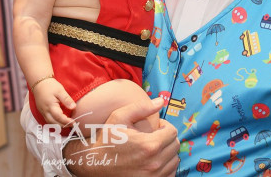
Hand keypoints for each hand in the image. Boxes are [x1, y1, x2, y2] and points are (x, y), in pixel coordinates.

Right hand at [34, 77, 75, 126]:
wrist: (39, 83)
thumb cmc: (50, 86)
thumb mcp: (60, 91)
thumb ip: (67, 100)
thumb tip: (73, 107)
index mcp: (50, 106)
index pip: (59, 117)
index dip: (67, 121)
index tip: (74, 123)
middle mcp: (45, 111)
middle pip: (54, 123)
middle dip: (63, 125)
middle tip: (72, 124)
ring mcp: (42, 112)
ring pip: (50, 123)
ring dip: (59, 125)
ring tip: (67, 123)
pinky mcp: (41, 111)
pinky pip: (48, 120)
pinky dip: (54, 122)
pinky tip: (60, 120)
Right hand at [64, 97, 179, 175]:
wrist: (95, 164)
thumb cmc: (107, 140)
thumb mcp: (119, 117)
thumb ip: (141, 107)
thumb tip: (161, 101)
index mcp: (149, 145)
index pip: (172, 132)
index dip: (165, 126)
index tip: (156, 126)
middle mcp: (155, 163)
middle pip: (175, 146)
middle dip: (167, 137)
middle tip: (154, 136)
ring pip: (174, 160)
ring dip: (167, 152)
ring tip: (153, 148)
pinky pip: (170, 174)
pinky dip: (165, 166)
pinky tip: (153, 160)